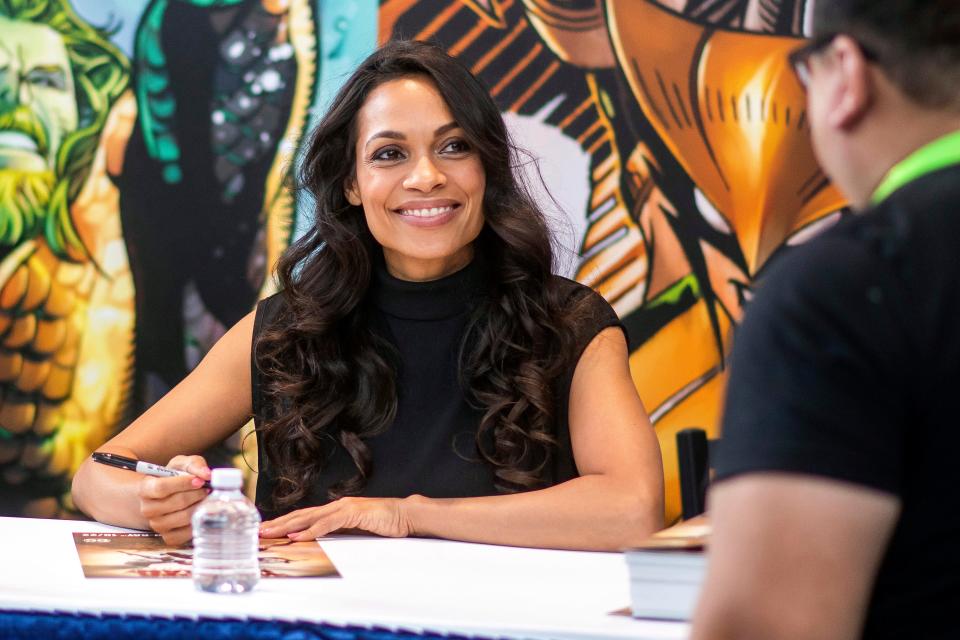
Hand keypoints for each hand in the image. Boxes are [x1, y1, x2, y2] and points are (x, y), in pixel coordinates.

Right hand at [137, 455, 211, 545]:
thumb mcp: (181, 464)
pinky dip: (197, 522)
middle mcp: (147, 509)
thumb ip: (194, 464)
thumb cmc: (175, 477)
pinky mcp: (168, 537)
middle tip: (207, 489)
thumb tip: (206, 474)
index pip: (161, 487)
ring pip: (183, 517)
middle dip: (196, 494)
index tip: (199, 480)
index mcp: (145, 488)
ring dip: (199, 507)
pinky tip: (200, 512)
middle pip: (176, 502)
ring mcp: (157, 525)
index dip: (183, 483)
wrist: (168, 496)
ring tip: (205, 499)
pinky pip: (185, 533)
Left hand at [259, 496, 414, 539]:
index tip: (268, 530)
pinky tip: (298, 535)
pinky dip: (312, 530)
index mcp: (336, 509)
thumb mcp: (357, 530)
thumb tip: (320, 540)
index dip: (286, 522)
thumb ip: (340, 532)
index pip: (305, 516)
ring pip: (310, 517)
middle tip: (260, 530)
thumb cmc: (384, 524)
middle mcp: (337, 505)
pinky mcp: (354, 513)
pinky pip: (328, 523)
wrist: (405, 515)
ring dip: (289, 526)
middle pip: (302, 515)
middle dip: (279, 523)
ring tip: (271, 532)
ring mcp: (344, 507)